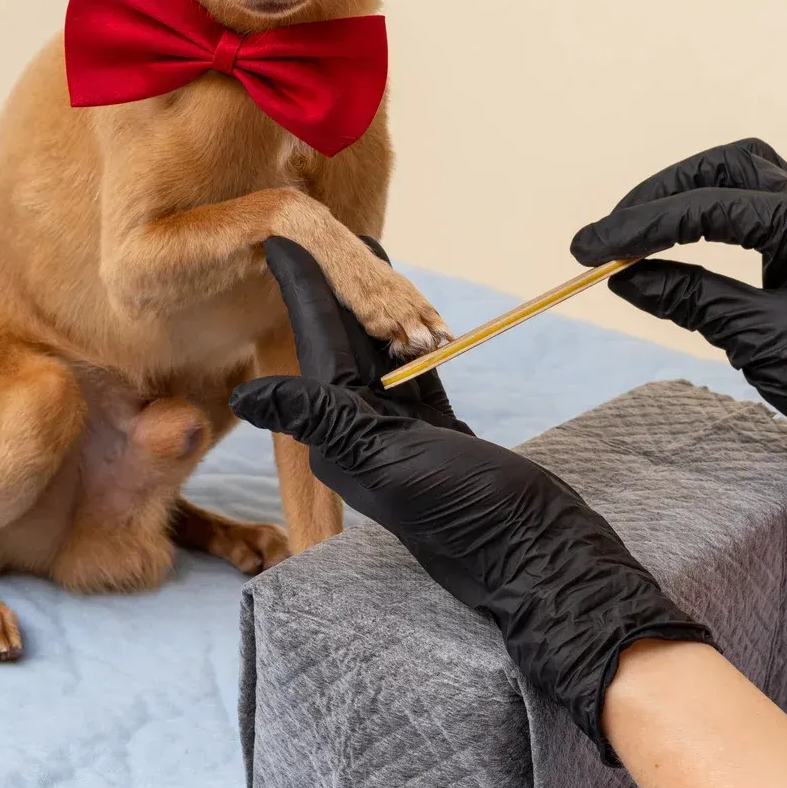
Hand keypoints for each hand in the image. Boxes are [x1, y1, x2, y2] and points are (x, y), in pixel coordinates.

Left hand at [232, 236, 711, 759]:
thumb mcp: (387, 461)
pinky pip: (415, 376)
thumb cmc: (466, 516)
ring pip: (377, 356)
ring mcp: (399, 436)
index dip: (302, 290)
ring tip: (365, 256)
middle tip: (323, 229)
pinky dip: (412, 341)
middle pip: (340, 345)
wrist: (540, 558)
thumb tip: (246, 394)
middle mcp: (359, 436)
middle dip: (332, 290)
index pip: (314, 348)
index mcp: (338, 438)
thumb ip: (321, 420)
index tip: (280, 238)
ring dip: (371, 309)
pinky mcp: (437, 435)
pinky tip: (411, 314)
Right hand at [571, 138, 786, 504]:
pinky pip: (749, 207)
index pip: (709, 207)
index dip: (641, 226)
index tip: (591, 251)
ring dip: (683, 194)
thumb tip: (623, 278)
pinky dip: (706, 216)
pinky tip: (676, 242)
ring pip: (739, 175)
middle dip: (660, 193)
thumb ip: (689, 299)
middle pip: (723, 166)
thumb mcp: (756, 341)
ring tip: (636, 231)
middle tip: (611, 234)